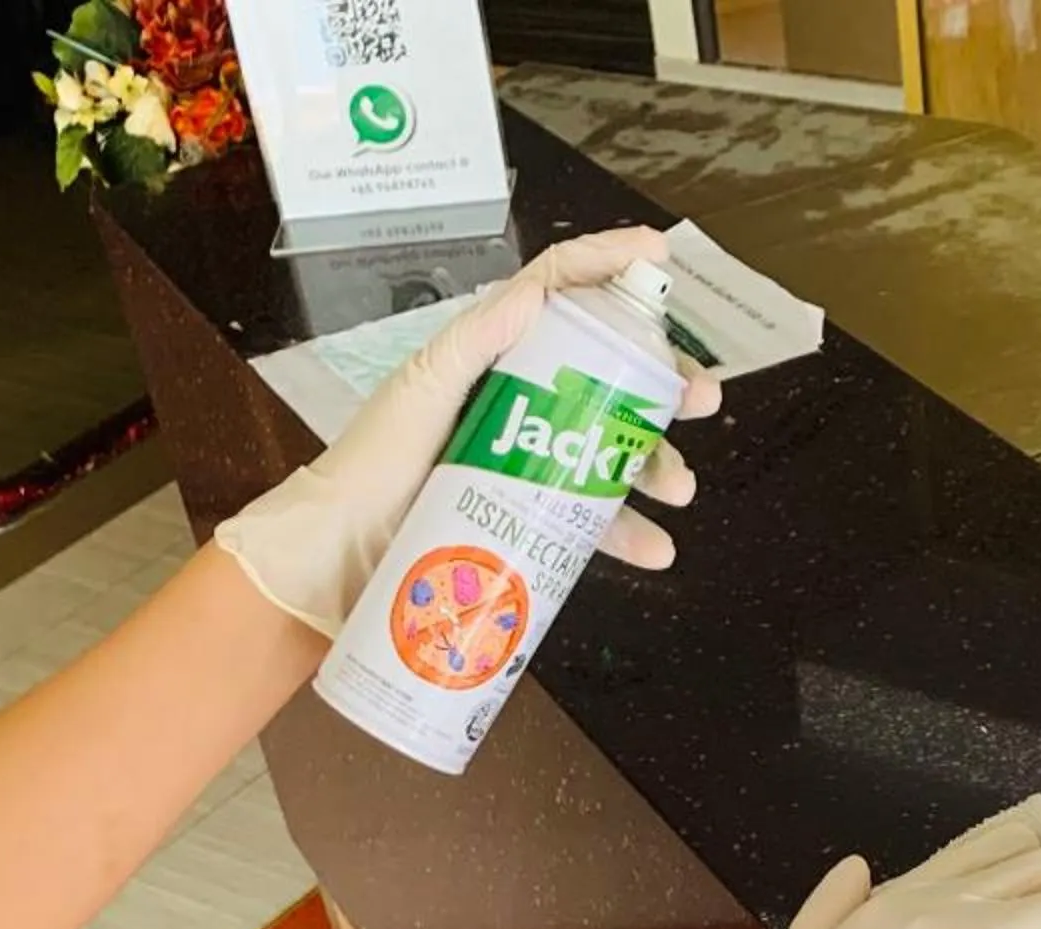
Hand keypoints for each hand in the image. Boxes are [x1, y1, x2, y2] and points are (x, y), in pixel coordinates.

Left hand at [215, 228, 722, 634]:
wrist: (338, 557)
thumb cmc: (369, 467)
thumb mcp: (422, 392)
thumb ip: (477, 341)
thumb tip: (539, 290)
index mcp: (492, 355)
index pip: (559, 293)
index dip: (610, 268)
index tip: (662, 257)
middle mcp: (516, 400)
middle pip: (606, 375)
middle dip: (663, 385)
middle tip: (702, 400)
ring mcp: (525, 459)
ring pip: (611, 450)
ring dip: (656, 465)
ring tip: (679, 489)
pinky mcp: (526, 517)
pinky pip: (588, 520)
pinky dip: (626, 534)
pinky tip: (654, 550)